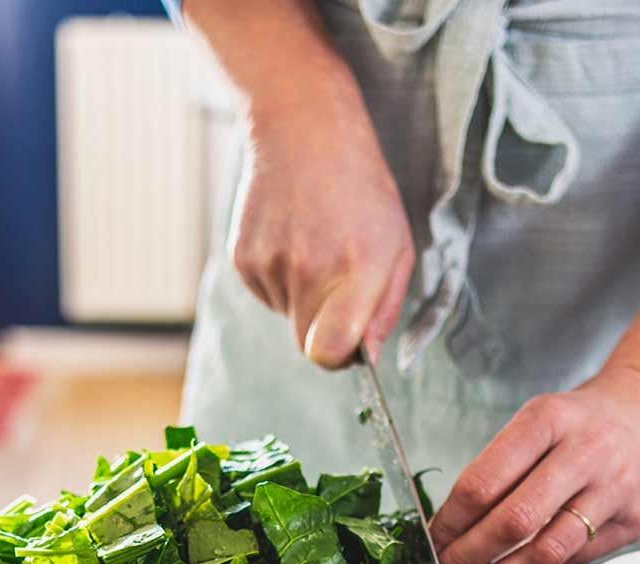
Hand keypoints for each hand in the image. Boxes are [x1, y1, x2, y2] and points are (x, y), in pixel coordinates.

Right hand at [231, 84, 414, 366]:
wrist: (302, 128)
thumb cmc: (361, 188)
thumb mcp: (397, 241)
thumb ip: (385, 307)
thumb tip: (367, 355)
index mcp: (357, 266)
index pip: (328, 352)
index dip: (339, 358)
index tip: (350, 344)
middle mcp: (309, 268)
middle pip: (308, 344)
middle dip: (326, 327)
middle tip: (339, 282)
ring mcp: (270, 262)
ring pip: (288, 317)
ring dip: (304, 296)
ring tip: (315, 244)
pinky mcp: (242, 258)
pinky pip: (267, 295)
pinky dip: (281, 278)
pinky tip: (292, 236)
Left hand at [428, 364, 639, 563]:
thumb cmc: (583, 421)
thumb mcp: (539, 421)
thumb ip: (501, 469)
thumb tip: (448, 531)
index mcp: (546, 421)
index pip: (484, 482)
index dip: (449, 524)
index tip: (426, 549)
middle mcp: (583, 454)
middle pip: (513, 522)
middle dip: (466, 561)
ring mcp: (612, 491)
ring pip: (546, 553)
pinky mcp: (632, 523)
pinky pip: (572, 563)